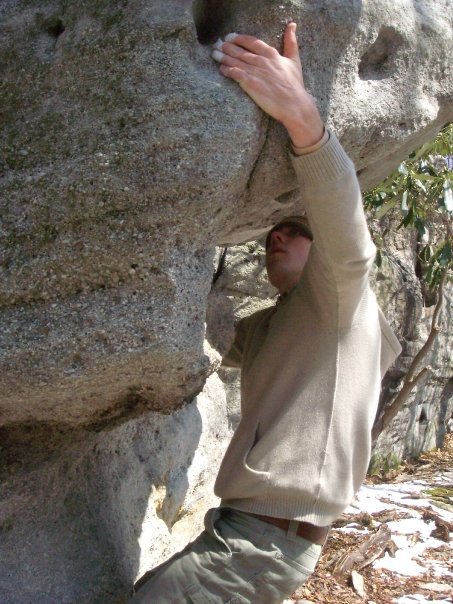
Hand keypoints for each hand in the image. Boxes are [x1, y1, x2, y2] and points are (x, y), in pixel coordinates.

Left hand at [212, 22, 323, 148]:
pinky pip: (236, 75)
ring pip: (236, 62)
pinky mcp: (251, 84)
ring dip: (223, 57)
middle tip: (218, 45)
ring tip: (215, 54)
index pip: (251, 41)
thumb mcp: (294, 60)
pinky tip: (221, 69)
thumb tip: (292, 24)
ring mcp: (256, 72)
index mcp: (271, 54)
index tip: (230, 37)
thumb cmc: (294, 84)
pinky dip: (228, 71)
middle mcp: (261, 61)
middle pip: (240, 51)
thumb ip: (291, 42)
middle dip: (227, 47)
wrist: (294, 104)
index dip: (239, 38)